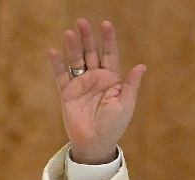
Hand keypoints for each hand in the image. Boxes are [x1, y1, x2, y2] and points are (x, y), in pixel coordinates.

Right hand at [47, 19, 145, 163]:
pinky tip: (53, 52)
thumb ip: (131, 85)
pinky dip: (57, 64)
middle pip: (91, 53)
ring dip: (73, 47)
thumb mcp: (126, 105)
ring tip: (69, 33)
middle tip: (82, 22)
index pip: (110, 55)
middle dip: (88, 38)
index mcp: (112, 80)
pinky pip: (61, 76)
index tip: (106, 24)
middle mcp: (96, 78)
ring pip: (76, 60)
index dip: (109, 40)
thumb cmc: (114, 125)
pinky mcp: (67, 92)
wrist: (96, 142)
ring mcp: (81, 84)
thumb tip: (142, 66)